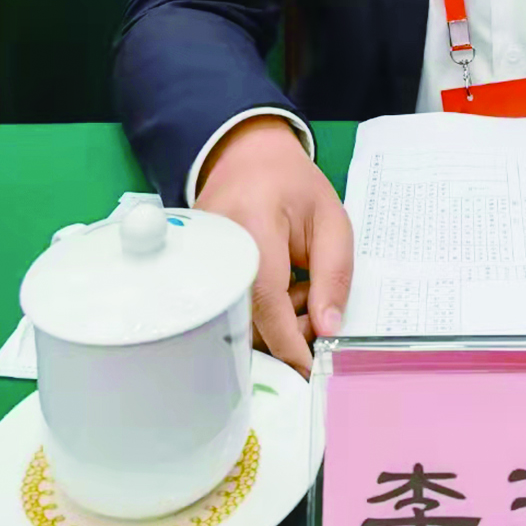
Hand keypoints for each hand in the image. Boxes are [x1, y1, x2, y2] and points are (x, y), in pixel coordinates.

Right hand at [196, 115, 353, 374]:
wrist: (248, 156)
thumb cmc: (293, 186)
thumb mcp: (331, 219)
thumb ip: (334, 273)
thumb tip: (326, 330)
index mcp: (252, 223)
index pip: (264, 297)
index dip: (286, 339)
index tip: (306, 369)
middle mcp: (215, 244)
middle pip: (244, 316)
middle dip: (285, 331)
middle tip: (314, 307)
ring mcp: (197, 257)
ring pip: (233, 317)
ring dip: (273, 320)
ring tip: (300, 288)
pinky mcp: (191, 268)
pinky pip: (223, 306)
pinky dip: (256, 310)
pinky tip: (278, 287)